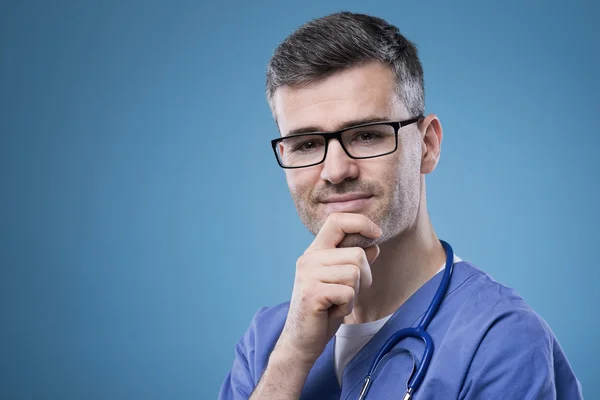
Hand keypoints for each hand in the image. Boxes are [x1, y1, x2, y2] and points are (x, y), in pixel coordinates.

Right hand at [274, 212, 381, 366]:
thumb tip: (374, 245)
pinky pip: (348, 293)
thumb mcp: (343, 281)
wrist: (302, 340)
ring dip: (354, 294)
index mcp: (316, 251)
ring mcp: (308, 275)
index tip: (377, 234)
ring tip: (337, 302)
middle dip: (364, 277)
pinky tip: (333, 311)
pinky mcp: (312, 293)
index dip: (361, 222)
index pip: (337, 220)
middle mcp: (309, 258)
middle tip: (347, 293)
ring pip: (354, 273)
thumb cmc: (325, 309)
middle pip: (357, 254)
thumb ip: (355, 263)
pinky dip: (347, 306)